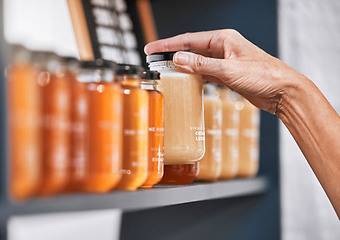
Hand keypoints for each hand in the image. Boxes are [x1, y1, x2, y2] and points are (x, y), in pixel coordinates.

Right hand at [144, 29, 306, 113]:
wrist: (283, 92)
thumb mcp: (229, 69)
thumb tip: (178, 59)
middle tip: (154, 60)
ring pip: (197, 62)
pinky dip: (194, 77)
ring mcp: (225, 62)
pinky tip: (185, 80)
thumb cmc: (264, 75)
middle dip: (172, 54)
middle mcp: (223, 48)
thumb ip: (201, 65)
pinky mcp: (227, 75)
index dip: (168, 44)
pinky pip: (205, 73)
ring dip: (183, 67)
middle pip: (191, 49)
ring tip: (166, 71)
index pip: (189, 39)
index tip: (152, 49)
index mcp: (223, 39)